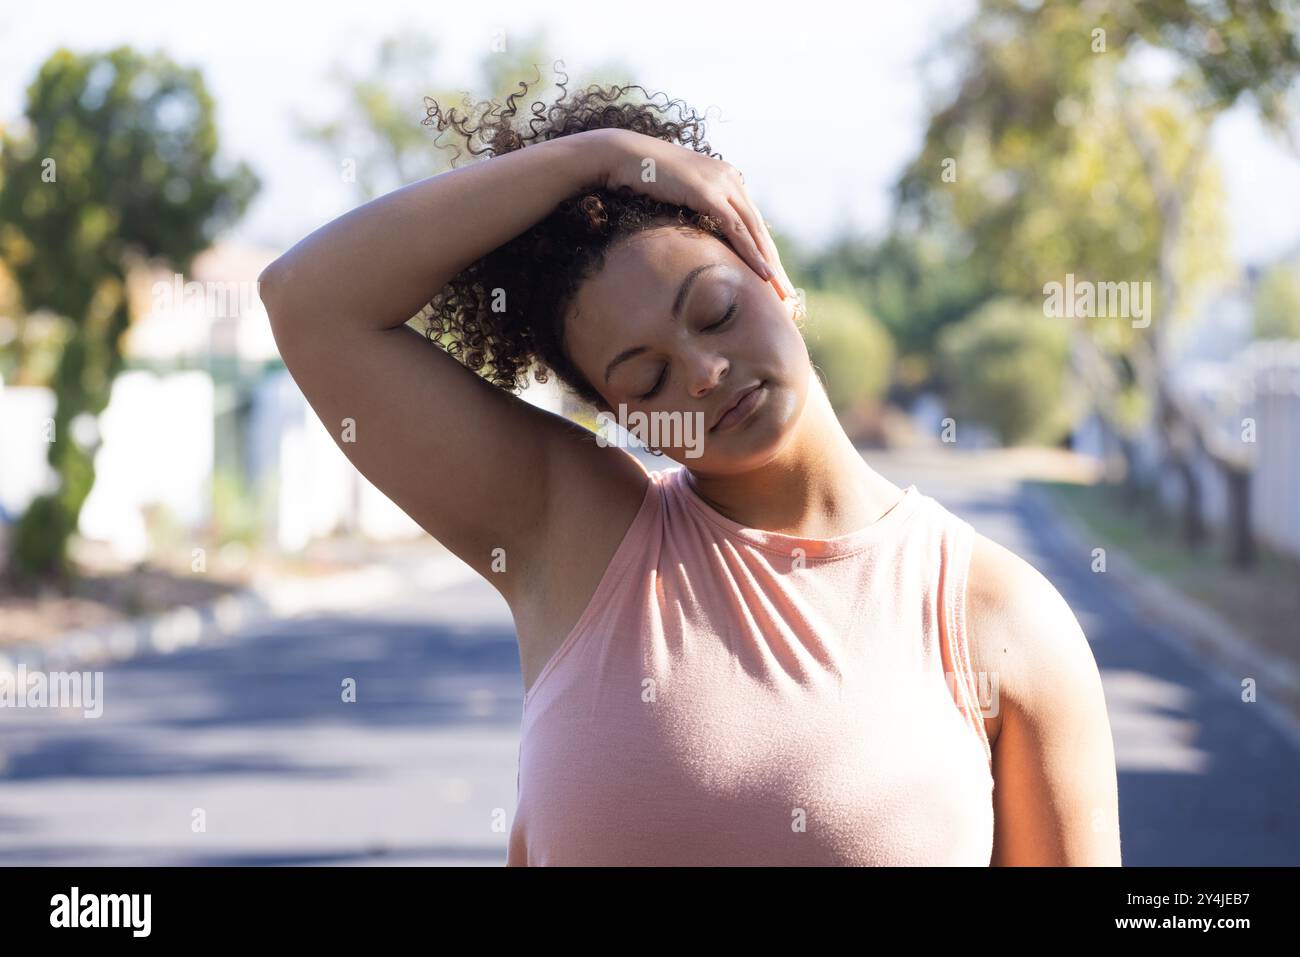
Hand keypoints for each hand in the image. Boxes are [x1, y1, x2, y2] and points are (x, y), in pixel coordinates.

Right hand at [590, 128, 796, 299]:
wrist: (623, 156)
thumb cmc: (641, 177)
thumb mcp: (676, 196)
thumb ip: (692, 209)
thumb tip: (694, 235)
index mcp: (727, 179)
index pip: (751, 222)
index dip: (763, 251)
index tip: (772, 279)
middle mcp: (731, 179)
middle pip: (759, 228)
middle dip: (773, 263)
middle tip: (788, 294)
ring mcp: (722, 184)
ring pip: (753, 231)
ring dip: (769, 264)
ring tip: (781, 292)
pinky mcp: (709, 193)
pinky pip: (736, 229)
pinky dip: (751, 253)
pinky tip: (763, 275)